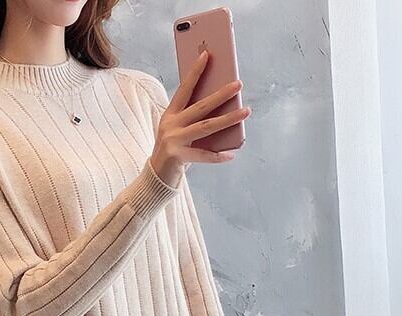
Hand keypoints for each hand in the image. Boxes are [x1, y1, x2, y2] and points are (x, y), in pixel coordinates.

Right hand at [150, 49, 251, 186]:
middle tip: (238, 84)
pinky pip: (203, 155)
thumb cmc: (173, 150)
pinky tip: (231, 154)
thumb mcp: (179, 131)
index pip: (184, 89)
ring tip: (246, 111)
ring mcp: (173, 140)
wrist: (155, 176)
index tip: (207, 54)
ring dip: (228, 119)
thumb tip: (223, 109)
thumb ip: (195, 120)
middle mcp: (170, 125)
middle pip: (200, 107)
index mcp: (170, 115)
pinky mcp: (177, 156)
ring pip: (206, 127)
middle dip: (221, 94)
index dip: (195, 72)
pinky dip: (218, 156)